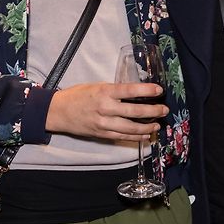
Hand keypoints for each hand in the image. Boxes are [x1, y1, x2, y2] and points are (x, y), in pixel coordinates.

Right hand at [46, 82, 166, 141]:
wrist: (59, 112)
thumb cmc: (78, 95)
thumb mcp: (96, 86)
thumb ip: (114, 90)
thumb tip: (136, 92)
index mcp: (104, 92)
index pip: (130, 90)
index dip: (147, 90)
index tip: (159, 90)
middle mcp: (106, 108)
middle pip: (135, 111)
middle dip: (153, 111)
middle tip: (164, 109)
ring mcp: (104, 123)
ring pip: (131, 128)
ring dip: (147, 127)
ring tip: (157, 124)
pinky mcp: (102, 134)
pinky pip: (123, 137)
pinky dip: (136, 137)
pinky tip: (146, 135)